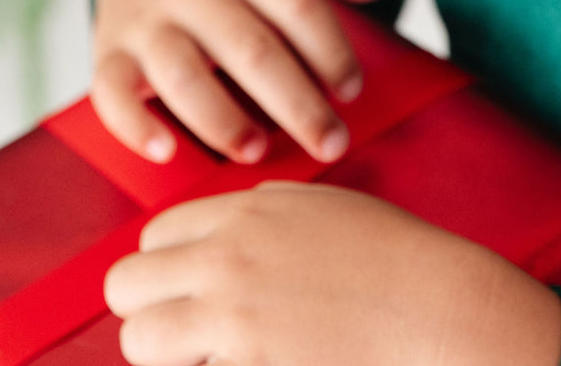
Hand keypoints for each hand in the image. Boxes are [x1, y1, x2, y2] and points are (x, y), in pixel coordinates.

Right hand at [91, 0, 394, 166]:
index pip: (294, 0)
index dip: (329, 47)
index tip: (353, 90)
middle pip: (249, 47)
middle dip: (294, 101)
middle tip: (330, 143)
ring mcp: (147, 23)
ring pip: (183, 74)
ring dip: (221, 119)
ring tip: (257, 153)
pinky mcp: (109, 57)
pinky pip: (111, 93)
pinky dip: (134, 126)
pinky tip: (167, 154)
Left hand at [104, 181, 560, 365]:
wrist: (434, 305)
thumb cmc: (391, 260)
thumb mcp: (319, 210)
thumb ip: (260, 217)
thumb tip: (220, 234)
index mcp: (245, 212)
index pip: (154, 236)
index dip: (168, 270)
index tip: (193, 293)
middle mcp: (226, 256)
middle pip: (126, 285)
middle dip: (149, 313)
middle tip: (191, 335)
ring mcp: (232, 314)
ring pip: (139, 341)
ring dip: (168, 357)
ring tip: (215, 358)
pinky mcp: (245, 363)